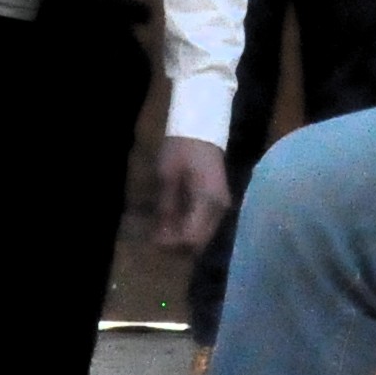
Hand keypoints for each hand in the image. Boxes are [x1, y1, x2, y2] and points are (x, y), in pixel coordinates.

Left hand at [152, 136, 230, 250]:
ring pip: (203, 237)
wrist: (201, 128)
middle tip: (156, 238)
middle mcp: (219, 208)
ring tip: (163, 232)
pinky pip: (204, 226)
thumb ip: (166, 207)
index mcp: (207, 200)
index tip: (153, 240)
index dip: (172, 244)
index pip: (192, 238)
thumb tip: (160, 234)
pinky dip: (189, 229)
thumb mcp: (167, 177)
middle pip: (200, 242)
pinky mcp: (218, 204)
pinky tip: (174, 223)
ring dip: (183, 239)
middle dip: (177, 246)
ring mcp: (222, 207)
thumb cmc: (181, 148)